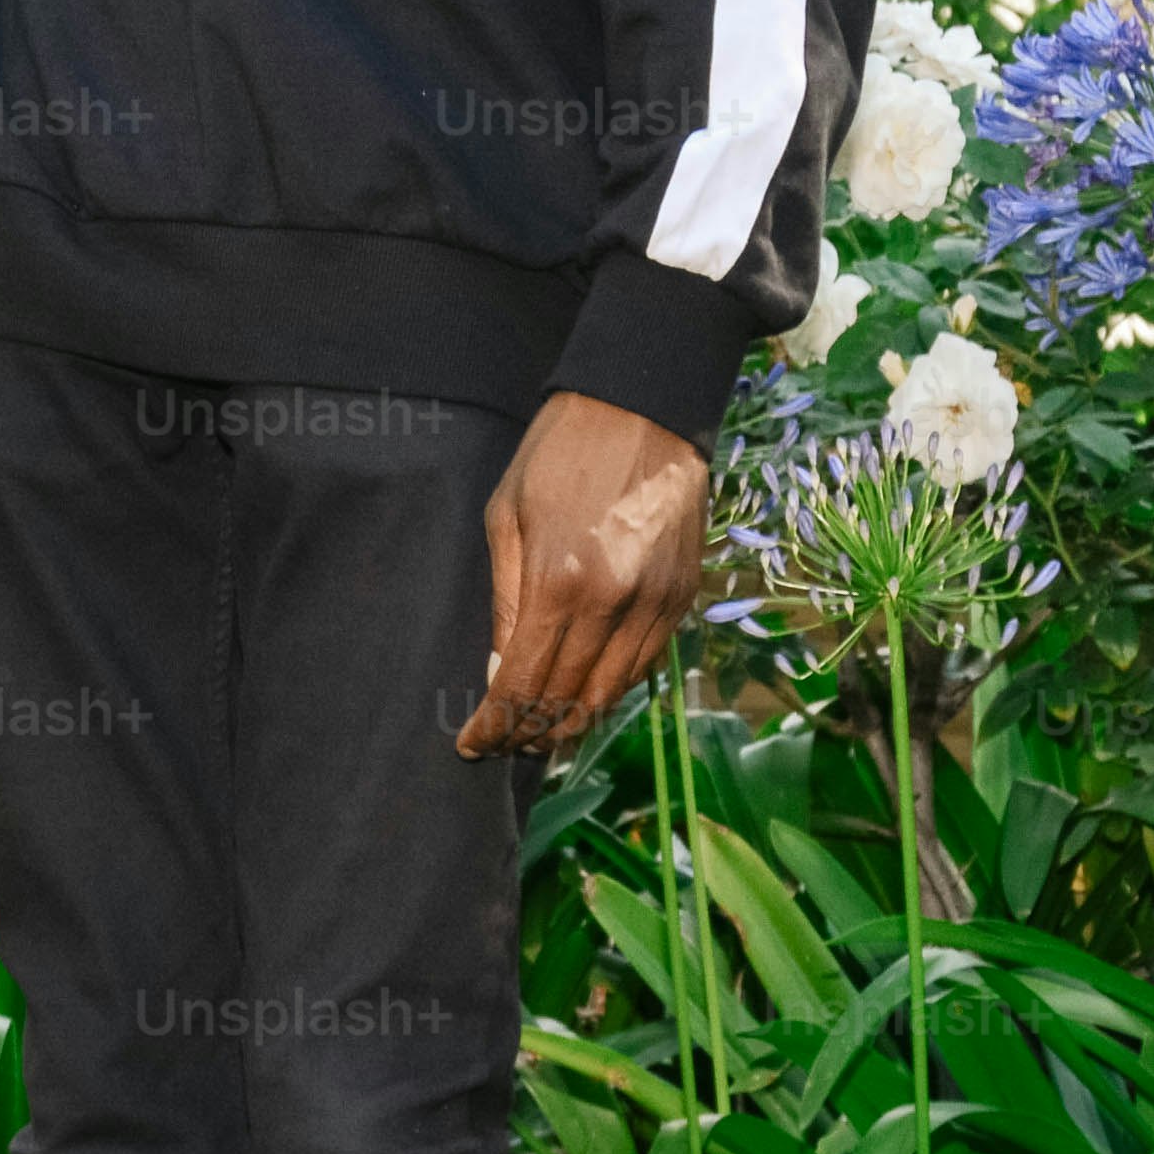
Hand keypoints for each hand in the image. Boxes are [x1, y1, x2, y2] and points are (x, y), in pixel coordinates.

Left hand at [459, 393, 710, 761]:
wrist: (641, 407)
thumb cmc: (558, 454)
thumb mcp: (505, 517)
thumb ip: (504, 601)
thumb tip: (499, 671)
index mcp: (559, 582)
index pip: (522, 684)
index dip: (494, 725)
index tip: (471, 745)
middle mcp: (613, 604)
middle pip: (566, 701)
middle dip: (528, 734)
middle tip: (501, 746)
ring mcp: (655, 604)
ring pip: (610, 694)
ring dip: (571, 723)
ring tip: (538, 734)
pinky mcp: (682, 597)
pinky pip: (644, 666)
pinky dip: (610, 691)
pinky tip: (582, 695)